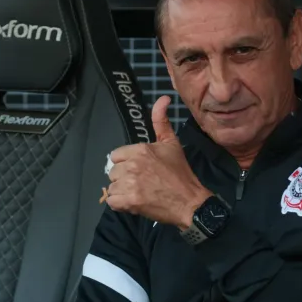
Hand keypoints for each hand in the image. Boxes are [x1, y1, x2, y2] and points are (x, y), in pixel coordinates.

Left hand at [103, 95, 211, 227]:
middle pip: (113, 171)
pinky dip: (120, 204)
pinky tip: (134, 202)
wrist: (189, 201)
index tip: (140, 169)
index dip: (126, 163)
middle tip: (142, 182)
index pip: (116, 155)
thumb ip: (161, 120)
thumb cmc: (180, 173)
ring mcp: (130, 183)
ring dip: (122, 192)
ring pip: (112, 186)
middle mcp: (133, 164)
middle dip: (124, 177)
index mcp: (141, 149)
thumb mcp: (171, 143)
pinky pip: (112, 201)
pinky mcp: (129, 201)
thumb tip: (163, 97)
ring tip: (139, 193)